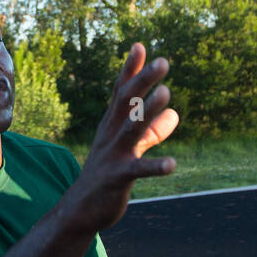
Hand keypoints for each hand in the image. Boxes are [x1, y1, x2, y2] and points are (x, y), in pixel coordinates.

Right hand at [72, 43, 179, 230]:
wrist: (81, 210)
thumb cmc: (107, 175)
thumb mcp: (131, 149)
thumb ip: (153, 132)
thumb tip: (176, 116)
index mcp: (113, 125)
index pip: (122, 92)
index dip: (131, 70)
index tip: (140, 46)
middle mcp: (111, 135)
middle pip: (126, 102)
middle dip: (143, 81)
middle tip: (163, 62)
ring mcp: (113, 155)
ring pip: (131, 128)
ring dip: (148, 110)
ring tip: (166, 93)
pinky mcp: (118, 178)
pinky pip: (138, 170)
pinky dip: (155, 166)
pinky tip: (173, 164)